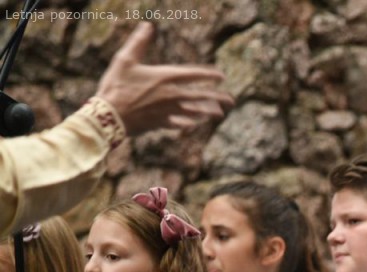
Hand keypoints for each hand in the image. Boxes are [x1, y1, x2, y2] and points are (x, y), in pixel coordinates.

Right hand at [95, 22, 232, 134]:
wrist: (109, 115)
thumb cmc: (116, 85)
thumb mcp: (125, 59)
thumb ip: (138, 42)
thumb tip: (147, 25)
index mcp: (165, 78)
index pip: (194, 75)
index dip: (209, 76)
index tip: (222, 77)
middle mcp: (171, 95)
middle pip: (200, 96)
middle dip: (217, 98)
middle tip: (231, 100)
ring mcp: (167, 111)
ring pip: (193, 112)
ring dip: (207, 112)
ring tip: (219, 114)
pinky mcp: (161, 122)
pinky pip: (179, 123)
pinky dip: (188, 123)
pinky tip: (194, 124)